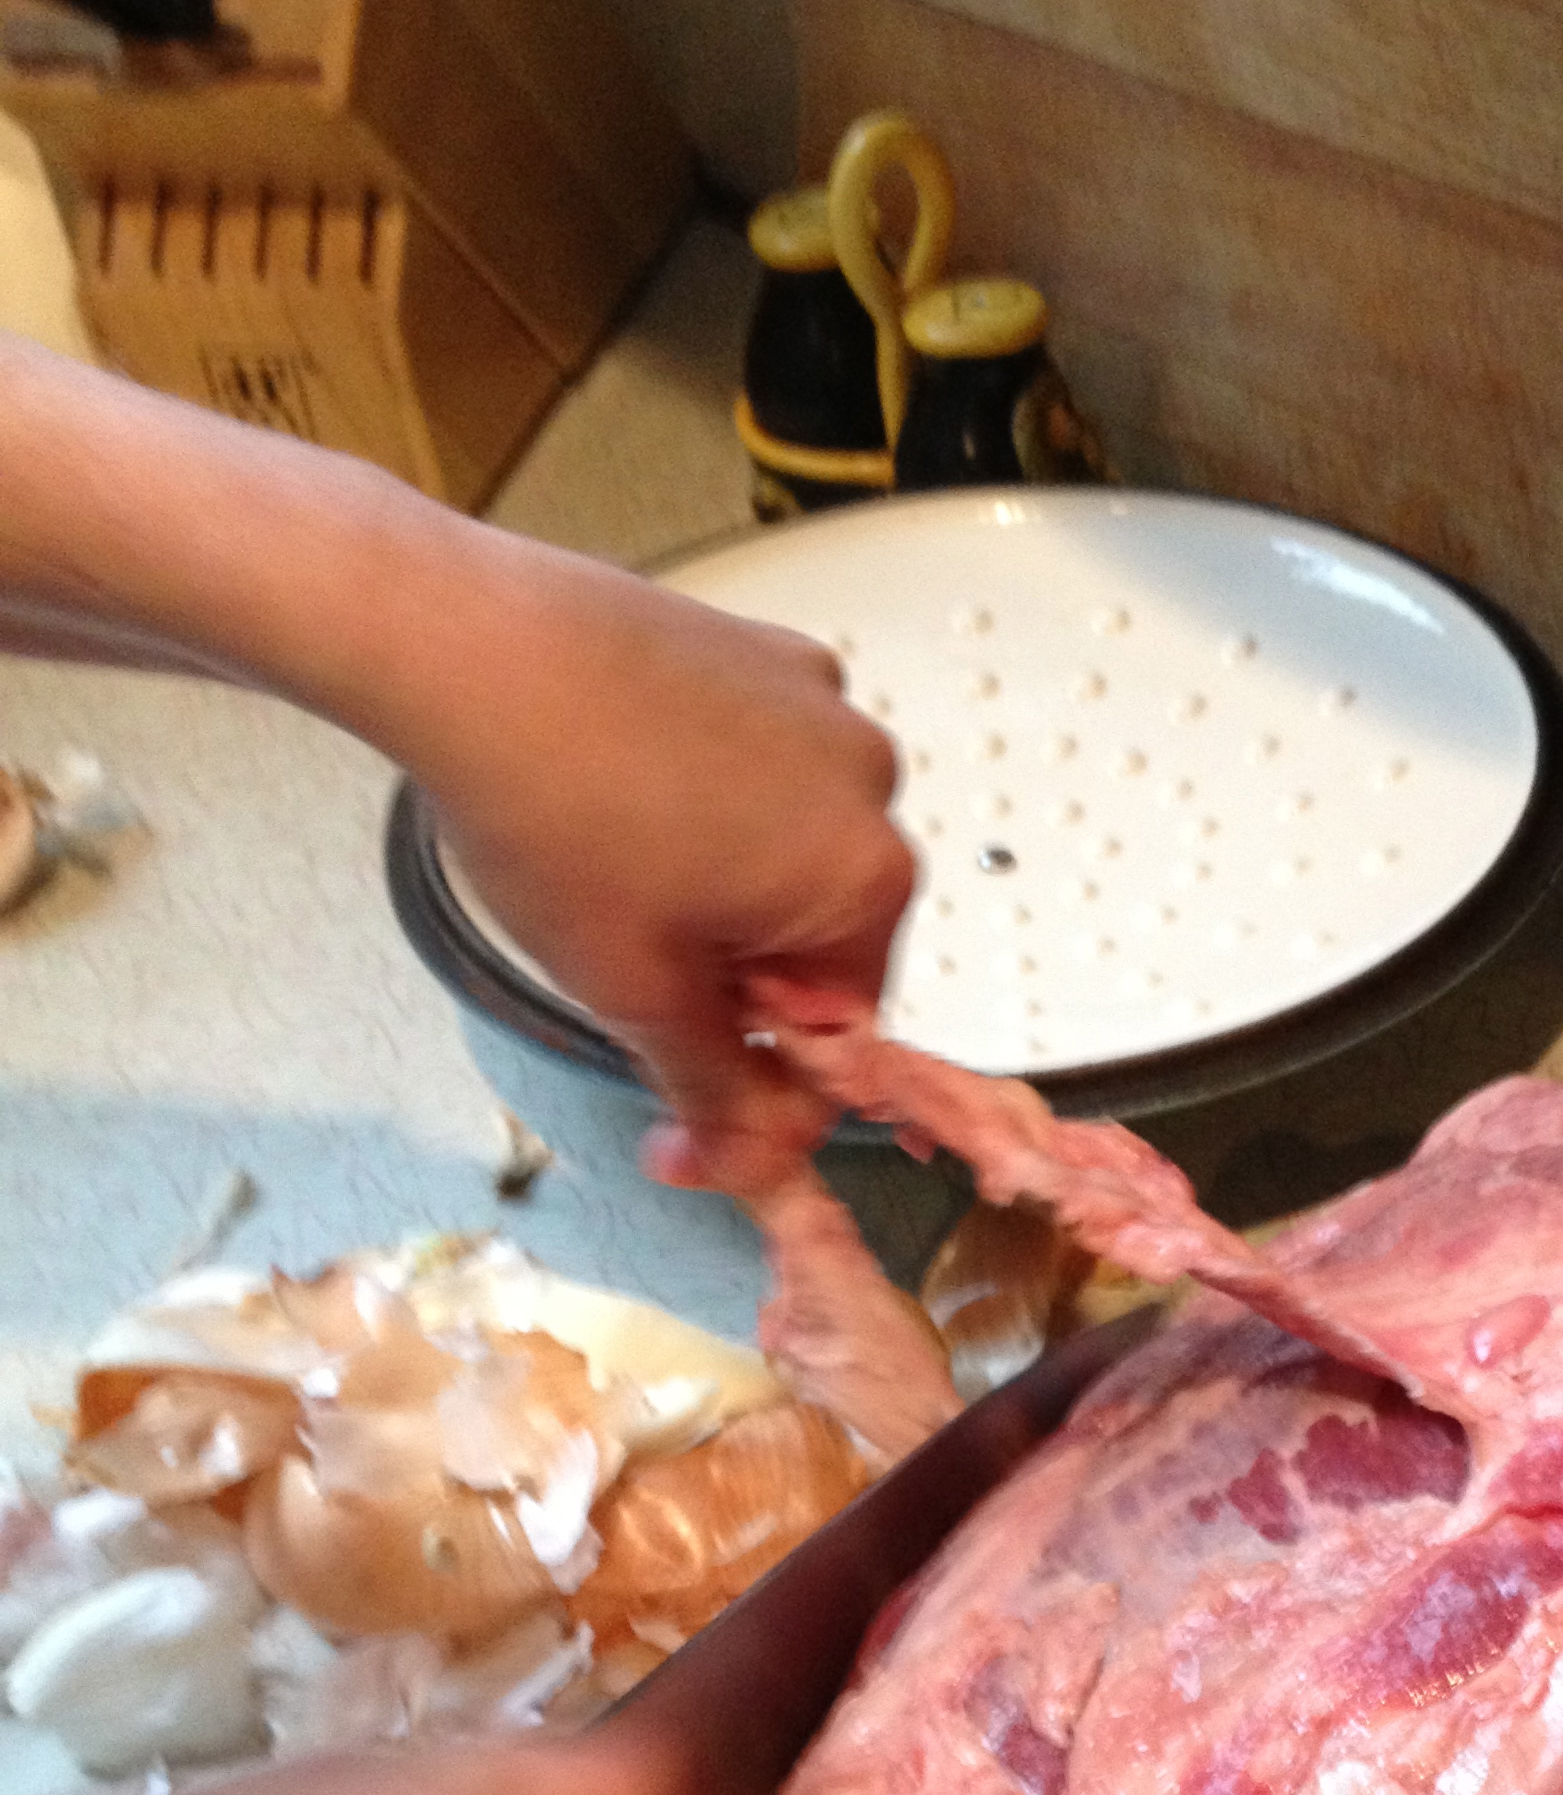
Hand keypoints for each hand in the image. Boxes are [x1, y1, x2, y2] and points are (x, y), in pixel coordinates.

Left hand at [421, 546, 916, 1188]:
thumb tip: (747, 1148)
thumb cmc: (549, 797)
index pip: (843, 1031)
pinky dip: (700, 804)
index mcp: (868, 876)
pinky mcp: (759, 655)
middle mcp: (867, 783)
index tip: (698, 1103)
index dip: (761, 1082)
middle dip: (736, 978)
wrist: (463, 645)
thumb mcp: (636, 995)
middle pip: (819, 936)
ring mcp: (815, 706)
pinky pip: (752, 768)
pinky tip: (617, 805)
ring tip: (612, 879)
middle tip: (635, 975)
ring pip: (782, 851)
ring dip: (715, 892)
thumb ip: (714, 1092)